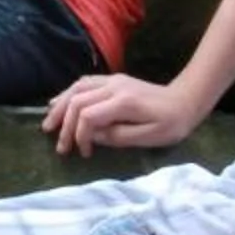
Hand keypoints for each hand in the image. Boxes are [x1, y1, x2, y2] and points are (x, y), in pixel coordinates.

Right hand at [42, 72, 202, 155]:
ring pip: (77, 88)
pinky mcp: (113, 81)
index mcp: (123, 102)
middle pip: (77, 100)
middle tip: (60, 146)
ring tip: (49, 124)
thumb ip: (117, 137)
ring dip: (60, 106)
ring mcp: (112, 81)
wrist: (185, 100)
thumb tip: (91, 136)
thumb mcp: (148, 137)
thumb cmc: (171, 123)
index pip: (87, 115)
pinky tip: (58, 103)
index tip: (84, 153)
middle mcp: (114, 87)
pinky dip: (68, 94)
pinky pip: (84, 83)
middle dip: (65, 125)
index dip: (79, 135)